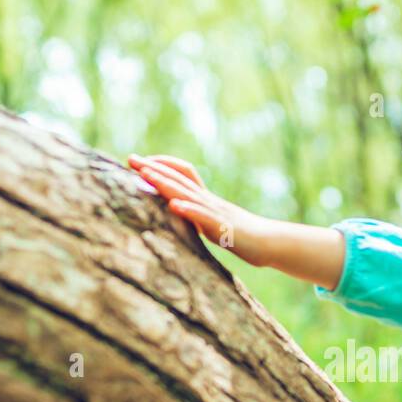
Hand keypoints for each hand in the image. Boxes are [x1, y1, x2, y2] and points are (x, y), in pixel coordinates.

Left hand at [128, 153, 278, 267]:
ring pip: (188, 193)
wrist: (271, 242)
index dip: (162, 166)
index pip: (182, 174)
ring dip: (165, 183)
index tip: (140, 163)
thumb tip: (177, 213)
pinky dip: (188, 210)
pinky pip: (204, 217)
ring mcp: (216, 212)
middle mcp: (209, 201)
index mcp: (206, 200)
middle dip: (153, 168)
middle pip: (179, 179)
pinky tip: (173, 206)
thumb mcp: (213, 223)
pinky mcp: (224, 228)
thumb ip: (196, 217)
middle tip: (131, 159)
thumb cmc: (243, 236)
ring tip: (145, 174)